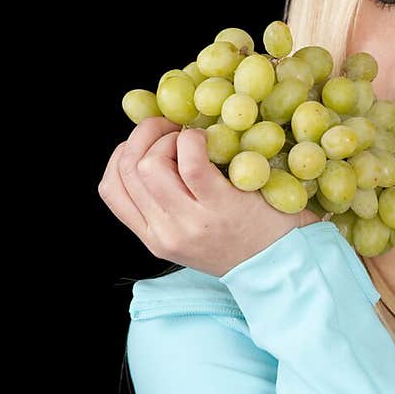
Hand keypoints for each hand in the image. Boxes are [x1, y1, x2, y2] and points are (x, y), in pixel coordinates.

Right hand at [97, 117, 320, 276]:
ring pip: (150, 164)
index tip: (144, 143)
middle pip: (129, 170)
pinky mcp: (220, 205)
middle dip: (143, 136)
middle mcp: (167, 233)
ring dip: (167, 137)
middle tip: (167, 127)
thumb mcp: (190, 236)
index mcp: (154, 239)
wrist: (283, 267)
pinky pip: (191, 159)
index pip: (111, 190)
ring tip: (189, 137)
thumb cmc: (241, 242)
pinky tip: (207, 140)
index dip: (121, 155)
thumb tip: (150, 155)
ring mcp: (192, 221)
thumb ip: (166, 207)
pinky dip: (193, 139)